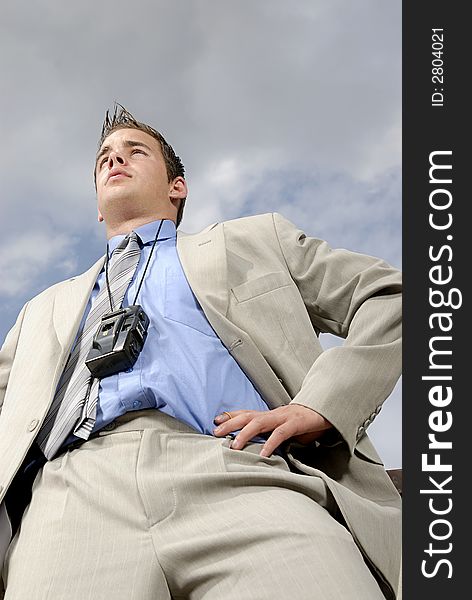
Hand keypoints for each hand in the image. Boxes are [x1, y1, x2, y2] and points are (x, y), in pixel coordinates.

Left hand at [213, 404, 332, 456]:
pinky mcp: (296, 423)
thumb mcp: (285, 428)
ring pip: (260, 422)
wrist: (326, 410)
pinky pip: (280, 433)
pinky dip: (270, 443)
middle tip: (216, 432)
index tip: (215, 421)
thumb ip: (272, 435)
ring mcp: (284, 417)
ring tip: (234, 446)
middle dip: (230, 423)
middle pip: (247, 416)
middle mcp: (274, 414)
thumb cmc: (304, 422)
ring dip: (245, 434)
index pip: (247, 413)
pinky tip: (263, 454)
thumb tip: (258, 449)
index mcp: (270, 415)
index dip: (231, 416)